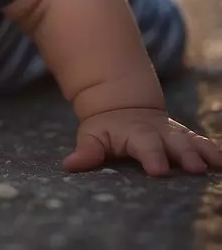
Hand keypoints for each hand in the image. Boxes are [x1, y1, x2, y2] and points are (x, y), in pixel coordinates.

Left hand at [63, 107, 221, 175]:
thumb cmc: (106, 129)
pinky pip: (203, 143)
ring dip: (204, 153)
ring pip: (193, 141)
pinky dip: (213, 152)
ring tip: (215, 165)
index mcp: (135, 133)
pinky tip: (221, 163)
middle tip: (194, 168)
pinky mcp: (187, 139)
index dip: (151, 156)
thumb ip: (87, 151)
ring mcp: (175, 135)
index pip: (144, 145)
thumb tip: (70, 165)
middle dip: (185, 155)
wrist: (123, 108)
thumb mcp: (93, 136)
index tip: (158, 170)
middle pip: (174, 142)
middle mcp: (159, 132)